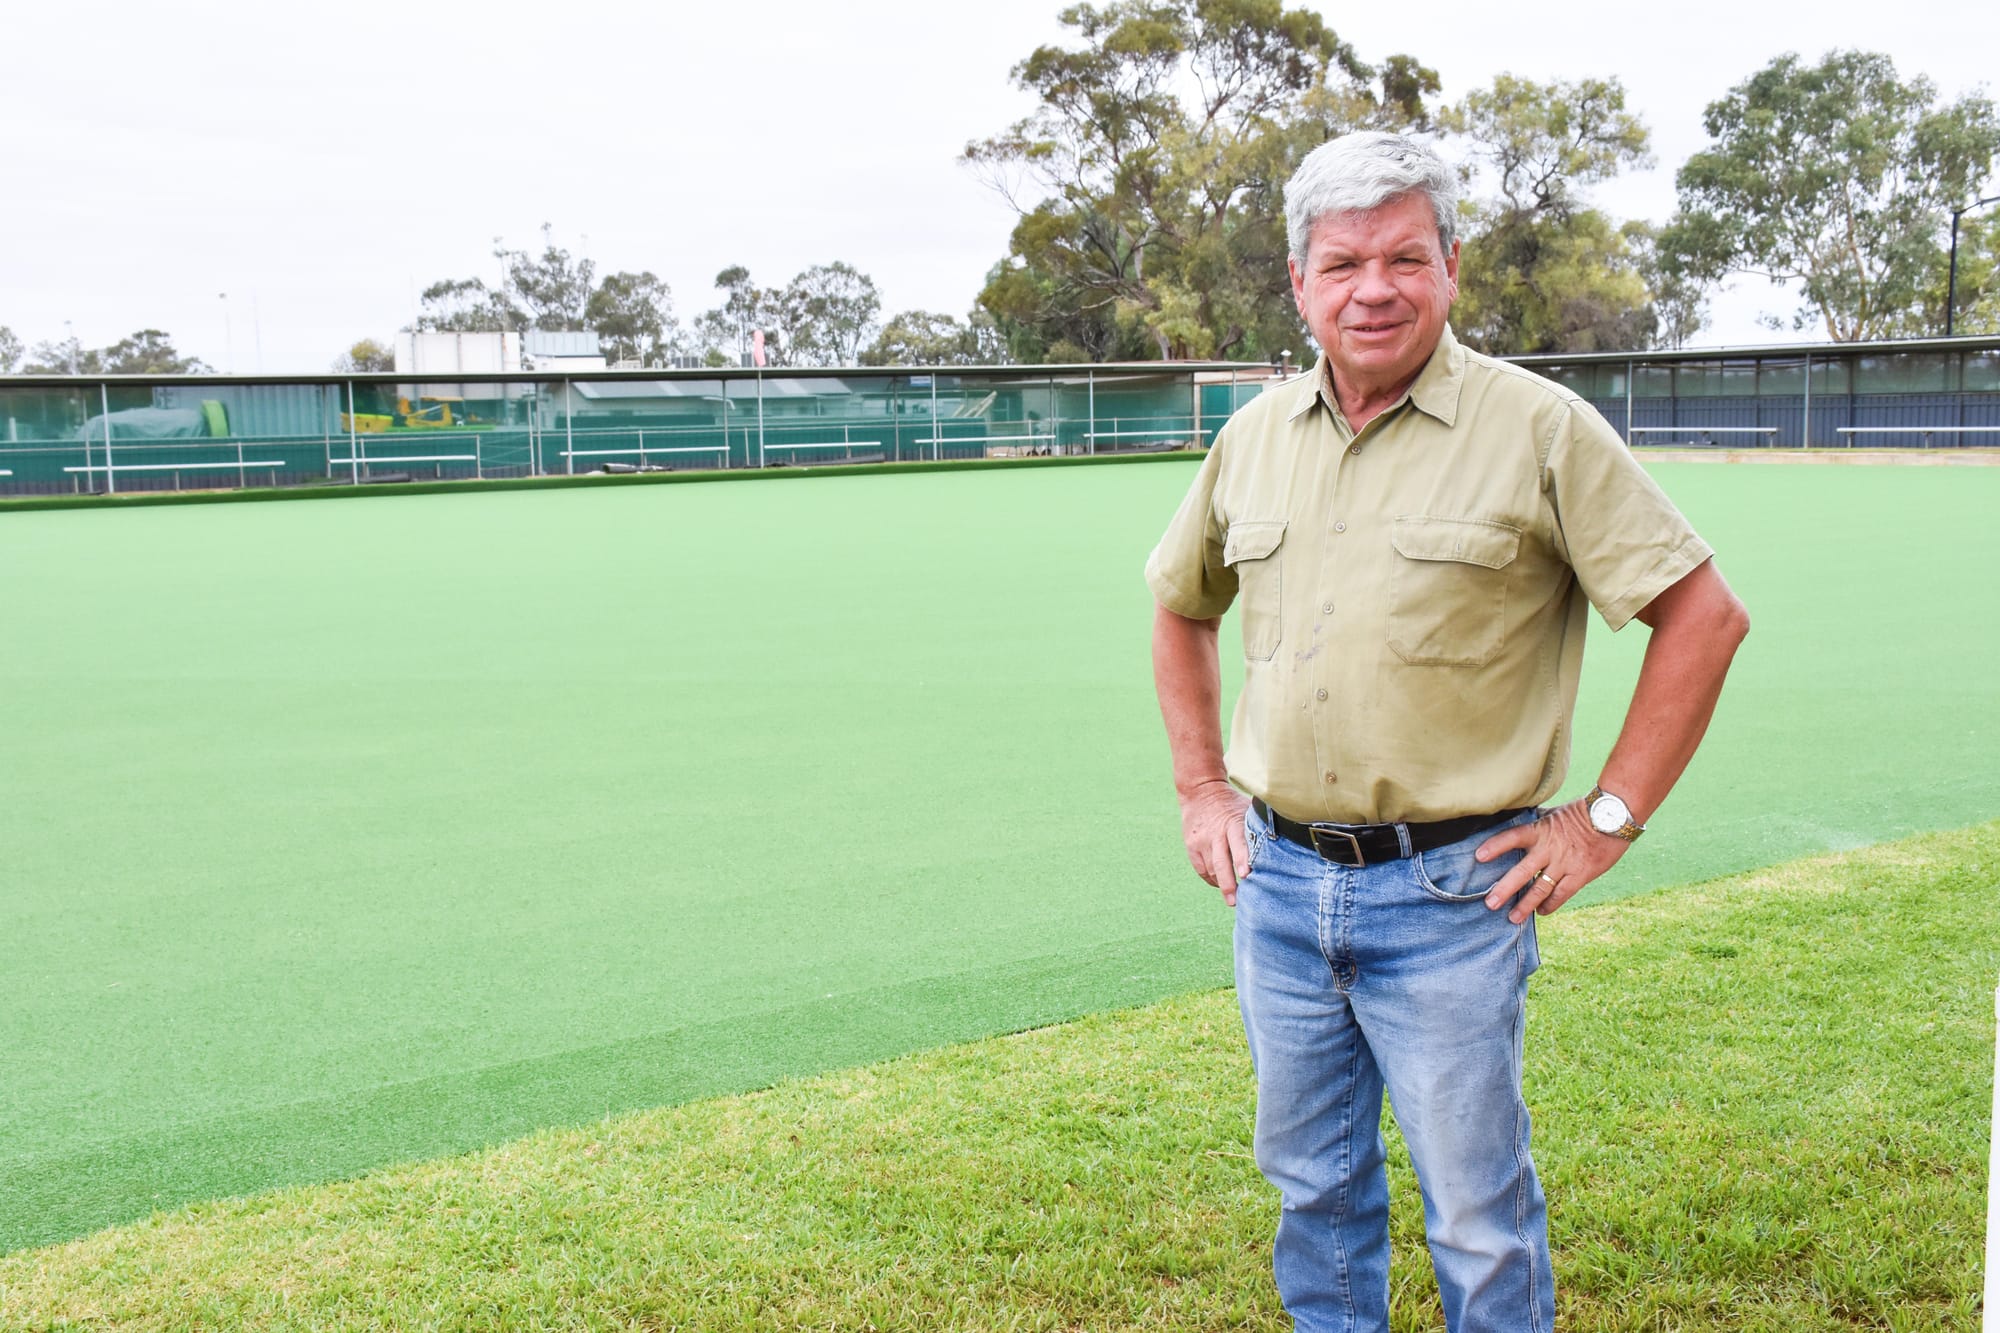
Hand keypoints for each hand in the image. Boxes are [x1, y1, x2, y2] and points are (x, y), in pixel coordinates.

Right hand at [1178, 779, 1250, 906]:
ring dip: (1222, 884)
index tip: (1247, 874)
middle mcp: (1215, 834)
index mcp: (1232, 823)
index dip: (1242, 859)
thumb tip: (1286, 840)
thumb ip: (1258, 827)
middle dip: (1228, 884)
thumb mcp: (1246, 809)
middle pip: (1220, 863)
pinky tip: (1220, 883)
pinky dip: (1212, 879)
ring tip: (1233, 897)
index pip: (1237, 843)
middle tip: (1235, 902)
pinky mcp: (1191, 846)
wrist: (1200, 791)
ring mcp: (1201, 841)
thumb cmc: (1232, 804)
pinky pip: (1201, 869)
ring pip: (1211, 870)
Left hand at [1474, 800, 1629, 923]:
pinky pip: (1562, 894)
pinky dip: (1550, 905)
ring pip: (1541, 888)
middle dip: (1505, 889)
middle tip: (1490, 903)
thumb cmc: (1583, 812)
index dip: (1496, 846)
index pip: (1513, 837)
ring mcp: (1565, 864)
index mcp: (1541, 830)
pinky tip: (1541, 912)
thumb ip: (1536, 822)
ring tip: (1513, 917)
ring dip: (1525, 905)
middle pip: (1522, 872)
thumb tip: (1515, 819)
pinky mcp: (1580, 875)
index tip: (1478, 856)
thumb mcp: (1554, 813)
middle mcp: (1550, 849)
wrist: (1614, 817)